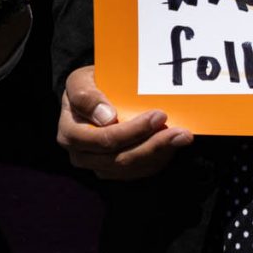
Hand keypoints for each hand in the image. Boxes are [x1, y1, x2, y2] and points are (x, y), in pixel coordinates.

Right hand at [57, 66, 192, 179]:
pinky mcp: (115, 171)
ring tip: (183, 137)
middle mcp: (81, 156)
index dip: (133, 131)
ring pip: (133, 168)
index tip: (159, 115)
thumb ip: (86, 96)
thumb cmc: (87, 86)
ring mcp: (98, 166)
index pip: (104, 140)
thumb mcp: (80, 81)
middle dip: (153, 145)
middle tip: (180, 132)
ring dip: (161, 153)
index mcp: (70, 134)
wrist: (91, 98)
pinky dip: (159, 159)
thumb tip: (107, 118)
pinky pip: (139, 172)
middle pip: (121, 159)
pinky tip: (173, 145)